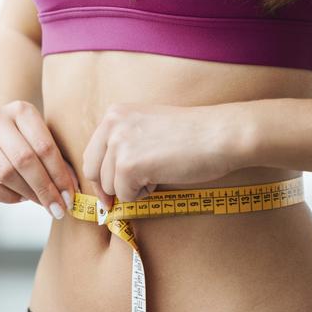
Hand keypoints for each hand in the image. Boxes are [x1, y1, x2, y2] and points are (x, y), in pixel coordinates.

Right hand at [0, 100, 79, 218]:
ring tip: (41, 202)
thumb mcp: (45, 140)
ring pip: (5, 173)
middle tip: (58, 208)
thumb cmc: (28, 139)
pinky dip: (6, 197)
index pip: (44, 147)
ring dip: (27, 193)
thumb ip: (59, 162)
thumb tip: (71, 192)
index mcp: (21, 109)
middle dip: (44, 189)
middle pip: (24, 160)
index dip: (59, 175)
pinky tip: (20, 197)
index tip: (69, 197)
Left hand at [82, 102, 244, 208]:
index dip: (100, 176)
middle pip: (93, 172)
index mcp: (115, 114)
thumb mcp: (147, 128)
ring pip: (110, 187)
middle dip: (108, 189)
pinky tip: (161, 178)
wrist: (220, 135)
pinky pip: (125, 196)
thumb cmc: (192, 135)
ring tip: (158, 174)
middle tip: (125, 198)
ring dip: (132, 189)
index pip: (91, 153)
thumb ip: (124, 144)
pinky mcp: (129, 165)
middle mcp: (112, 125)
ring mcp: (119, 144)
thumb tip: (106, 182)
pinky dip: (142, 195)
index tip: (108, 193)